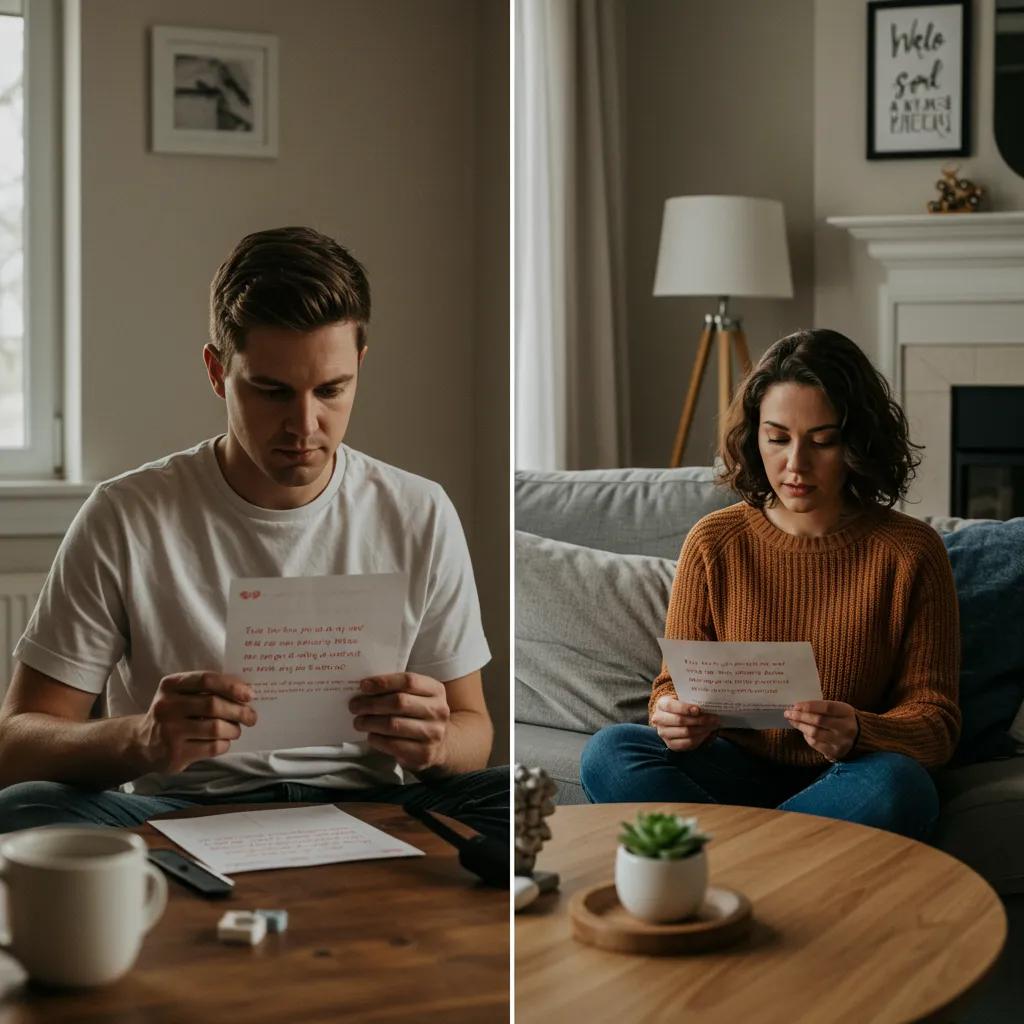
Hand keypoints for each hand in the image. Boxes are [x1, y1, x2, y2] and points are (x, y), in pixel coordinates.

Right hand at [136, 671, 256, 772]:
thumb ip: (206, 690)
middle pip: (213, 705)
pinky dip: (225, 744)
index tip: (249, 694)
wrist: (142, 744)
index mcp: (170, 685)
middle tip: (251, 716)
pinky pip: (213, 747)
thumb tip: (245, 692)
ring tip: (236, 730)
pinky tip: (223, 741)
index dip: (231, 686)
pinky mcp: (175, 754)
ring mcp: (169, 732)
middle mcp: (167, 707)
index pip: (206, 680)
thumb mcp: (180, 694)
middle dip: (239, 711)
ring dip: (234, 729)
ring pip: (216, 728)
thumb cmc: (173, 713)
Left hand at [349, 673, 449, 772]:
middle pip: (399, 702)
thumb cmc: (419, 715)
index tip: (363, 685)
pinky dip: (376, 739)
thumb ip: (397, 689)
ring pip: (393, 724)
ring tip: (358, 721)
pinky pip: (393, 745)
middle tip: (354, 705)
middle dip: (371, 703)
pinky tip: (371, 735)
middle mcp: (438, 711)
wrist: (440, 745)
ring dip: (370, 722)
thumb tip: (365, 687)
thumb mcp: (418, 696)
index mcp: (436, 691)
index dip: (384, 682)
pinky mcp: (424, 753)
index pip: (409, 681)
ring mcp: (433, 733)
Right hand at [651, 696, 719, 751]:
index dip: (685, 708)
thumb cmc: (680, 706)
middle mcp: (659, 719)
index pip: (671, 706)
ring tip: (713, 725)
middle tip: (714, 718)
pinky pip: (687, 743)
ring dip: (702, 729)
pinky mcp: (670, 744)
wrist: (671, 717)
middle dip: (700, 720)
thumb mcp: (681, 699)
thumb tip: (707, 704)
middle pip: (680, 721)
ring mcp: (663, 733)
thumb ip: (691, 700)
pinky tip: (707, 733)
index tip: (699, 709)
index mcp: (661, 704)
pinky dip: (699, 738)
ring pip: (686, 733)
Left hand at [784, 700, 858, 761]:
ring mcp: (841, 742)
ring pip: (815, 734)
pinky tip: (804, 731)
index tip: (795, 705)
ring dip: (800, 726)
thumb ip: (822, 707)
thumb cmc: (843, 718)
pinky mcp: (835, 752)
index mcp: (847, 713)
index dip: (809, 706)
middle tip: (788, 713)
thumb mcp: (838, 708)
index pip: (827, 708)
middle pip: (819, 721)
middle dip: (800, 716)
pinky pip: (815, 744)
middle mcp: (846, 728)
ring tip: (793, 721)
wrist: (860, 737)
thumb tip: (798, 707)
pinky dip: (807, 737)